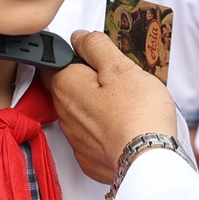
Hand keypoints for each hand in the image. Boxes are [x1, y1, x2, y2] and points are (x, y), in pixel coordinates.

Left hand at [43, 30, 180, 184]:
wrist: (148, 162)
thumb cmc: (137, 113)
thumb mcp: (120, 66)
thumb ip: (95, 47)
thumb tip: (79, 37)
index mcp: (66, 85)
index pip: (51, 63)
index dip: (70, 55)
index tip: (90, 54)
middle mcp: (64, 114)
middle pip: (67, 88)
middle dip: (85, 80)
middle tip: (115, 78)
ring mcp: (75, 139)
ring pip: (79, 113)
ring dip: (94, 105)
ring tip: (124, 103)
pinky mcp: (89, 158)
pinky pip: (91, 137)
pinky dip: (103, 130)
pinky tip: (122, 127)